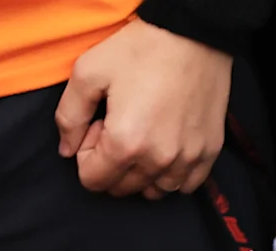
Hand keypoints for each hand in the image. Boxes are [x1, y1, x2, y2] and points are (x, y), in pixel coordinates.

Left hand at [55, 20, 230, 198]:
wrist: (192, 35)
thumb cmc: (140, 50)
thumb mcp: (88, 72)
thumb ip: (69, 117)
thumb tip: (66, 150)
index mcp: (125, 143)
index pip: (93, 180)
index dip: (87, 154)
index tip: (98, 125)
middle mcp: (158, 160)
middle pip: (123, 188)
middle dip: (112, 162)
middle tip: (118, 124)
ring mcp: (187, 159)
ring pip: (154, 190)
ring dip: (141, 172)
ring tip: (143, 135)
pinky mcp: (208, 152)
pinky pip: (185, 185)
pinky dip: (171, 175)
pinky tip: (166, 146)